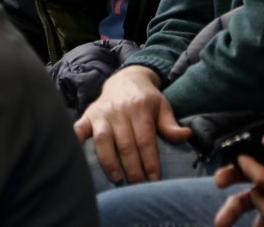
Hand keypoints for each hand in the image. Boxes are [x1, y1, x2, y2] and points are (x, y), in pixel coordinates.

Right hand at [73, 65, 191, 184]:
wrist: (125, 77)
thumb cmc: (146, 98)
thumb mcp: (162, 106)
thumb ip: (171, 124)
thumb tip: (187, 135)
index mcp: (140, 108)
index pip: (145, 140)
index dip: (150, 161)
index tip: (154, 179)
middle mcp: (119, 110)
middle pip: (125, 144)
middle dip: (132, 168)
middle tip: (138, 185)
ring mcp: (102, 113)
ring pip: (103, 140)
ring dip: (109, 162)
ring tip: (117, 179)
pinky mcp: (88, 115)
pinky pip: (78, 129)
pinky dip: (76, 142)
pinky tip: (78, 158)